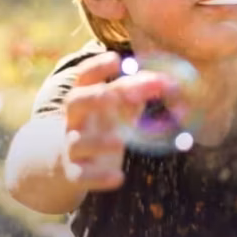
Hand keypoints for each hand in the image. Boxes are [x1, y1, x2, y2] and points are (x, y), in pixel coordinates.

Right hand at [62, 52, 176, 189]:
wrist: (69, 163)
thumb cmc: (102, 127)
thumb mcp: (117, 109)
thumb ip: (137, 93)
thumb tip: (167, 79)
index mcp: (85, 99)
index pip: (84, 77)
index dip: (97, 67)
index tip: (115, 59)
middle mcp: (74, 120)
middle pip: (74, 103)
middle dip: (93, 97)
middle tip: (113, 96)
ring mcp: (72, 146)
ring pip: (78, 142)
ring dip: (98, 141)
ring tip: (120, 142)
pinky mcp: (75, 172)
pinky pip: (82, 175)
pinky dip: (99, 178)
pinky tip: (119, 177)